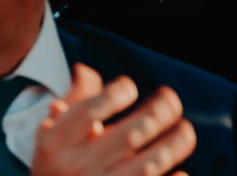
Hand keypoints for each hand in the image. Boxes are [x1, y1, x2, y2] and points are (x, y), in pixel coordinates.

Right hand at [32, 64, 195, 175]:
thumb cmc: (53, 170)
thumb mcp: (50, 136)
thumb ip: (71, 103)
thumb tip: (86, 71)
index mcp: (56, 145)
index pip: (86, 114)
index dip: (112, 97)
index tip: (130, 87)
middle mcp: (76, 168)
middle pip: (125, 138)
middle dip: (154, 116)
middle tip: (172, 99)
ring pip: (144, 168)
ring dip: (170, 147)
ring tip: (186, 130)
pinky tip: (181, 173)